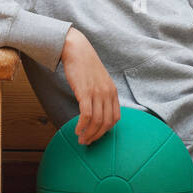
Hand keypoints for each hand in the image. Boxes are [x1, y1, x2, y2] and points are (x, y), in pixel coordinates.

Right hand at [60, 28, 120, 144]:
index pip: (115, 118)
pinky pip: (87, 115)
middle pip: (107, 122)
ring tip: (81, 139)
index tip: (97, 136)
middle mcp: (108, 93)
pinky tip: (77, 130)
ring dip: (89, 134)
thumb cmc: (85, 65)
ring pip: (97, 121)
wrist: (77, 49)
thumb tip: (95, 109)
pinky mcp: (85, 92)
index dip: (106, 130)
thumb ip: (100, 94)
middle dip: (97, 136)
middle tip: (87, 142)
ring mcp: (97, 93)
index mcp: (112, 92)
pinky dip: (82, 125)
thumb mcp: (99, 80)